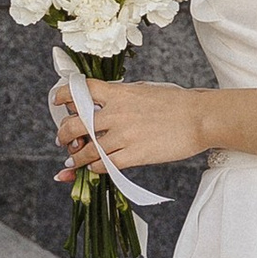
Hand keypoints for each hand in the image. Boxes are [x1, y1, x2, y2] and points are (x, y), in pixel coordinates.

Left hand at [51, 75, 207, 181]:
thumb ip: (121, 96)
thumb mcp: (143, 90)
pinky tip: (95, 167)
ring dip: (76, 158)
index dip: (63, 96)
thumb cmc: (176, 103)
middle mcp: (116, 113)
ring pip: (86, 149)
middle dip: (64, 135)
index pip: (80, 90)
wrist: (199, 118)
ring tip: (74, 161)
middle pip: (74, 124)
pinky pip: (104, 164)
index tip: (57, 102)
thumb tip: (104, 101)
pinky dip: (94, 167)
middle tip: (63, 141)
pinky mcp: (134, 154)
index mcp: (118, 93)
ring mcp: (124, 135)